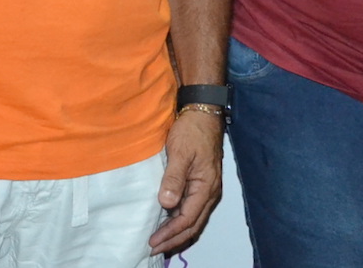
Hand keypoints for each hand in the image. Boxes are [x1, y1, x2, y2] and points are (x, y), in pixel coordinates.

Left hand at [149, 110, 223, 253]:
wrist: (203, 113)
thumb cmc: (192, 131)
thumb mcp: (180, 152)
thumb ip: (173, 178)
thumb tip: (166, 204)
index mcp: (206, 187)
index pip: (188, 218)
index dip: (170, 233)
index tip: (152, 241)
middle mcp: (210, 192)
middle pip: (193, 225)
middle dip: (174, 239)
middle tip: (153, 248)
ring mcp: (207, 188)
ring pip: (193, 219)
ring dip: (177, 232)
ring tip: (160, 241)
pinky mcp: (201, 183)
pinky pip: (192, 209)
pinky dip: (179, 220)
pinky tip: (167, 221)